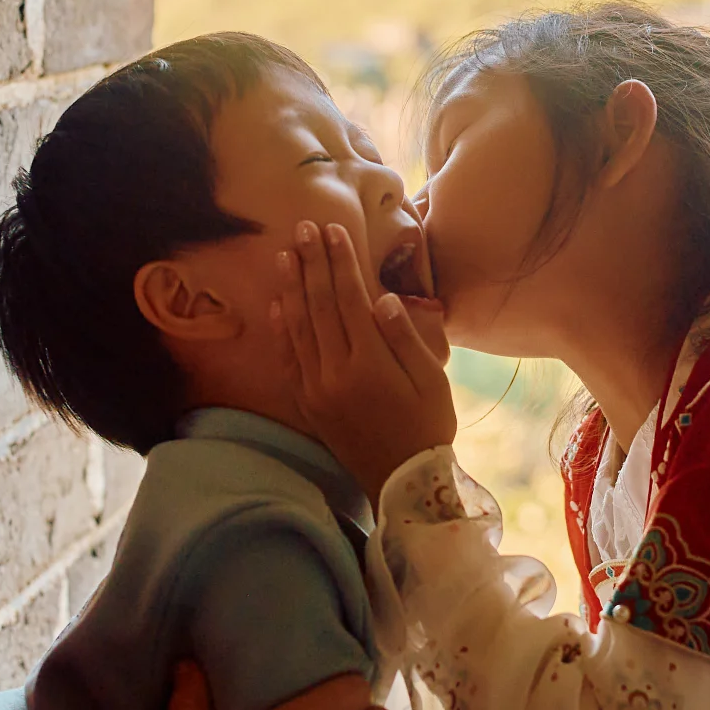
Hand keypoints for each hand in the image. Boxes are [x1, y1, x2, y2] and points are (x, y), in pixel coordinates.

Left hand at [274, 220, 456, 506]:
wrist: (403, 483)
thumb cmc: (429, 428)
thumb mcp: (431, 382)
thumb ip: (404, 339)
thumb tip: (383, 298)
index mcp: (369, 363)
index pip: (348, 298)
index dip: (340, 261)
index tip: (333, 229)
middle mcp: (335, 372)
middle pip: (318, 305)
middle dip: (312, 263)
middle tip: (303, 227)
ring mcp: (317, 389)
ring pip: (298, 327)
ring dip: (291, 287)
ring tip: (285, 254)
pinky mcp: (308, 404)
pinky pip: (289, 359)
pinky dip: (282, 329)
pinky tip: (278, 305)